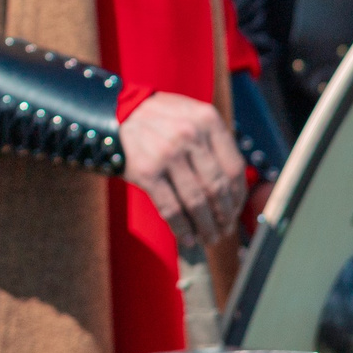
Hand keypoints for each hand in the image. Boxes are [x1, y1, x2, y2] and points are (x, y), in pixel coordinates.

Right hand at [122, 91, 248, 252]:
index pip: (234, 168)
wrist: (114, 115)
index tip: (235, 211)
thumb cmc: (157, 121)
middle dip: (224, 216)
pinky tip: (187, 237)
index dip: (238, 197)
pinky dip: (182, 229)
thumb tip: (232, 190)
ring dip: (206, 227)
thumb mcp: (190, 117)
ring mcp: (168, 153)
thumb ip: (212, 143)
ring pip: (197, 202)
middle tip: (223, 230)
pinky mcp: (147, 172)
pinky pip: (172, 209)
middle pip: (218, 188)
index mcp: (208, 120)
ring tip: (208, 237)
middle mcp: (190, 135)